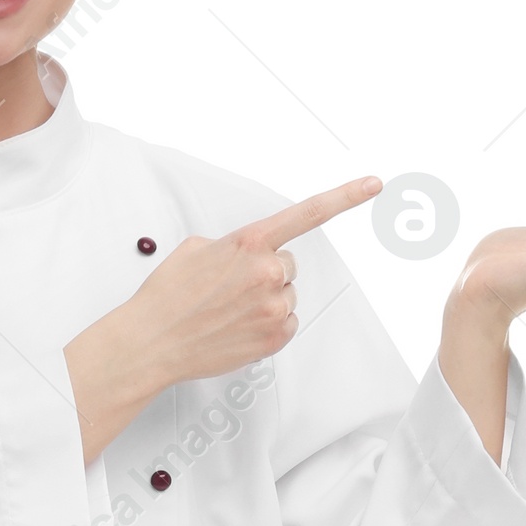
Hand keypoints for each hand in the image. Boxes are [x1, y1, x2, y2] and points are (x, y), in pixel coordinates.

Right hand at [64, 177, 380, 463]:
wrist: (153, 341)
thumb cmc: (168, 296)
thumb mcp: (197, 250)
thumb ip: (234, 245)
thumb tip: (247, 256)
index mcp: (249, 243)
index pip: (307, 213)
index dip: (345, 196)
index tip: (372, 184)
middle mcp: (267, 272)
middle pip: (288, 265)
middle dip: (266, 273)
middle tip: (232, 288)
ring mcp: (273, 307)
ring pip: (287, 296)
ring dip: (266, 301)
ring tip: (229, 311)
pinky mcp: (274, 338)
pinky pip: (286, 324)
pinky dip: (267, 327)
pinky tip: (238, 328)